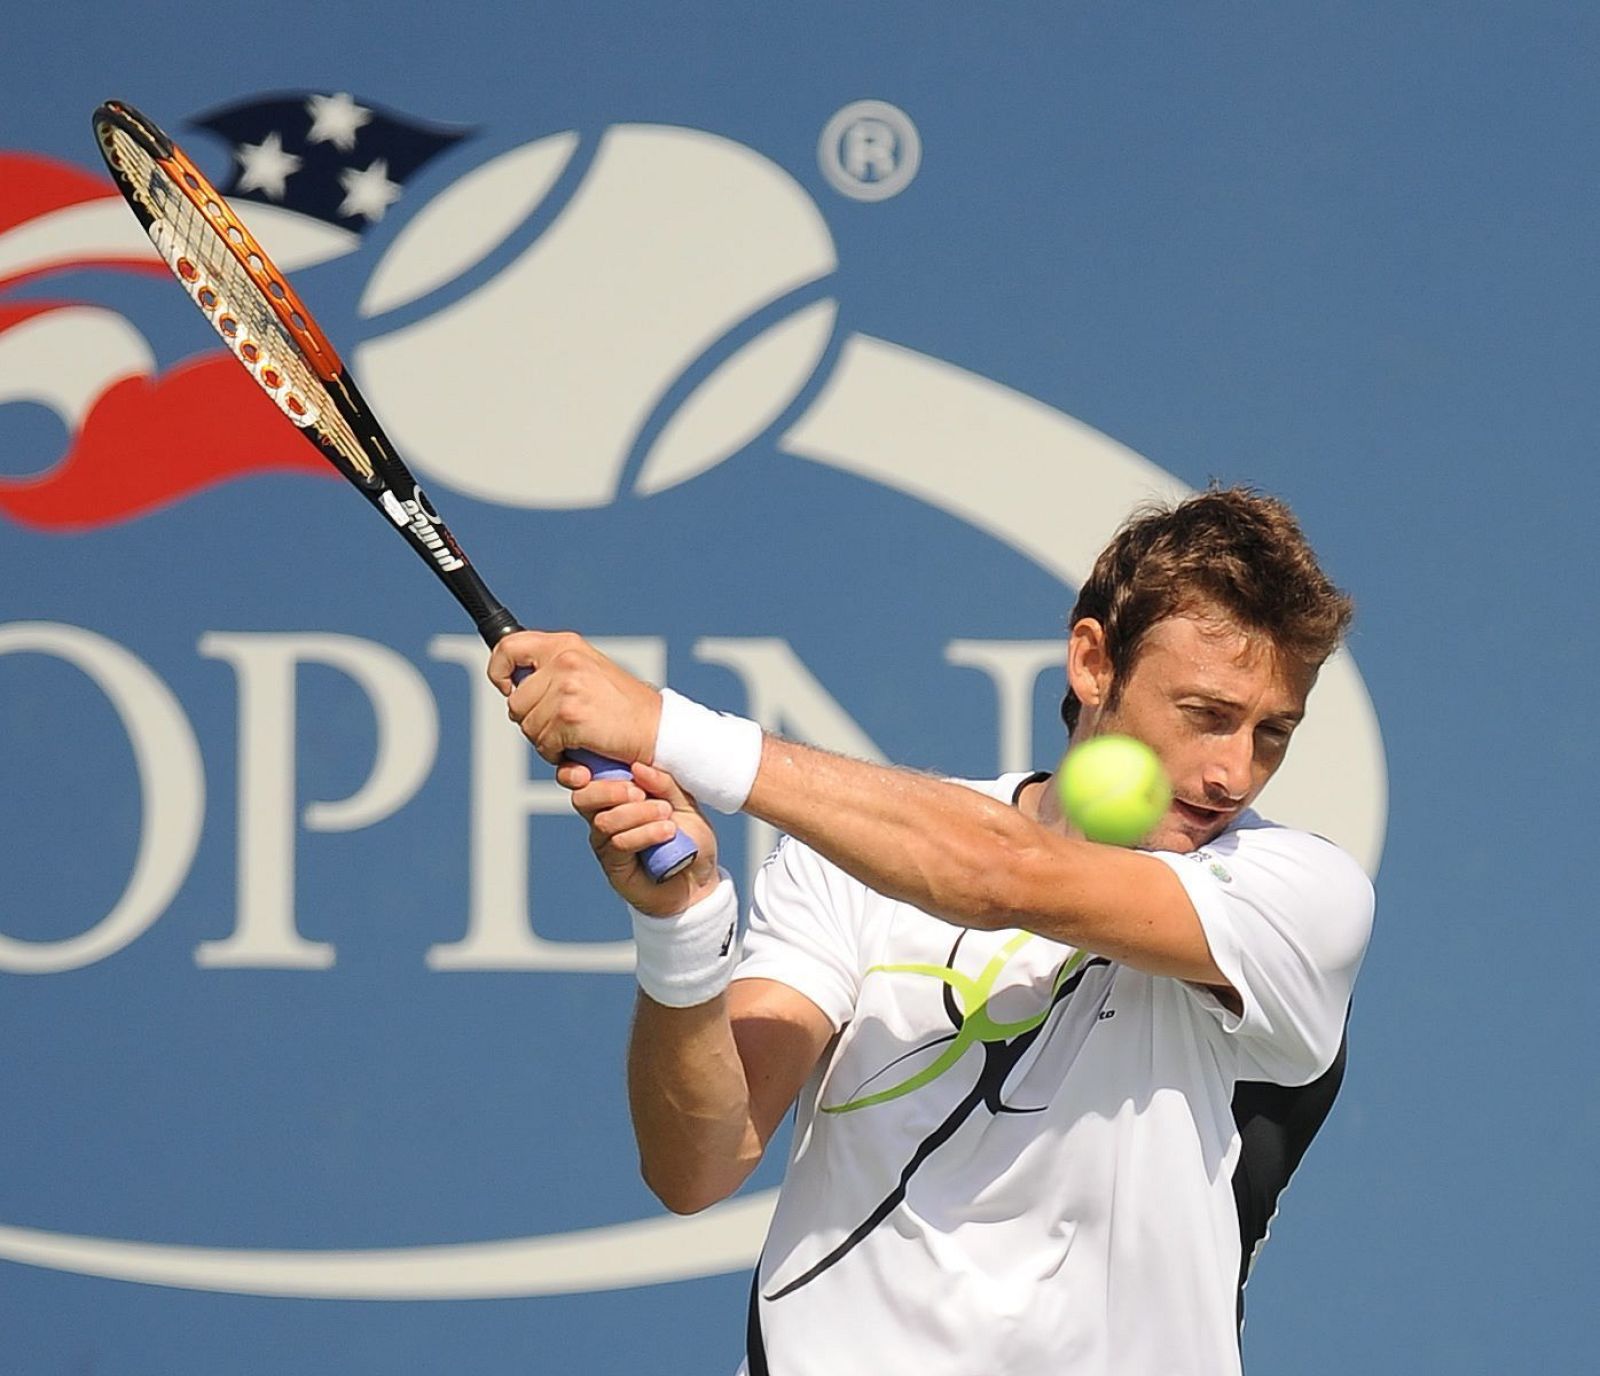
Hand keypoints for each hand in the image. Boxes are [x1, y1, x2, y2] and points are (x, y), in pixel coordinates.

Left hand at [488, 630, 660, 766]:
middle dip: (531, 719)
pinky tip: (580, 746)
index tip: (507, 687)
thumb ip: (552, 670)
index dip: (499, 671)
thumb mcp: (587, 672)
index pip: (509, 647)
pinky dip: (558, 753)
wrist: (657, 729)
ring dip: (546, 739)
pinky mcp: (569, 716)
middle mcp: (564, 660)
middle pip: (515, 699)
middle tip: (559, 725)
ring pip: (527, 725)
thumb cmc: (624, 708)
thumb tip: (511, 681)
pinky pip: (543, 744)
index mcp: (566, 645)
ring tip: (574, 735)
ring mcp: (566, 687)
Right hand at [562, 759, 720, 915]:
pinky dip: (644, 834)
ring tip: (666, 814)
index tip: (614, 765)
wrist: (699, 879)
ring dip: (637, 814)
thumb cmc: (690, 836)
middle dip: (610, 790)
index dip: (586, 768)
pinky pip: (619, 844)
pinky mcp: (614, 866)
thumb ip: (663, 783)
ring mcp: (606, 842)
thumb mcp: (684, 802)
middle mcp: (604, 815)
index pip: (589, 775)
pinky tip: (667, 832)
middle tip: (640, 793)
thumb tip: (638, 767)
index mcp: (617, 794)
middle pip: (584, 797)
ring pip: (605, 821)